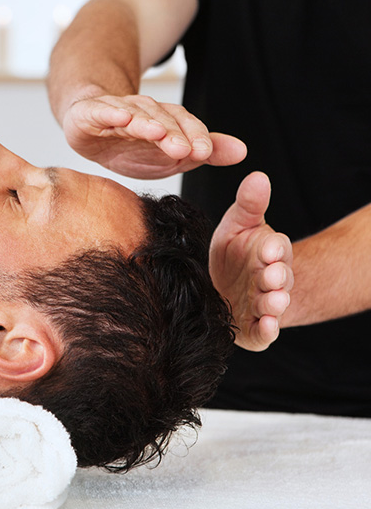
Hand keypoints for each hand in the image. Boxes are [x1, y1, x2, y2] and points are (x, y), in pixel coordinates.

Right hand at [62, 94, 246, 178]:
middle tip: (184, 151)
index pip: (185, 126)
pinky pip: (102, 111)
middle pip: (162, 120)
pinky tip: (121, 118)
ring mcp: (117, 110)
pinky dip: (111, 113)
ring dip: (147, 123)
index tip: (204, 154)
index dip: (195, 137)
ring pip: (135, 115)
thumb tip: (241, 152)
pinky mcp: (91, 113)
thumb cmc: (129, 145)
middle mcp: (144, 111)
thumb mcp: (169, 155)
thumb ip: (203, 152)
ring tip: (157, 134)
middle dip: (174, 135)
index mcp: (166, 121)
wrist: (87, 128)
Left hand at [209, 172, 292, 350]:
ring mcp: (265, 303)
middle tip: (272, 276)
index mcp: (268, 252)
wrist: (229, 288)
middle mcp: (271, 279)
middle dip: (277, 277)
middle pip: (279, 277)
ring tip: (273, 302)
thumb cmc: (235, 254)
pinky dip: (267, 330)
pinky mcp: (255, 327)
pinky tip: (267, 327)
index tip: (268, 248)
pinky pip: (265, 331)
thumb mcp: (239, 225)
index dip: (273, 248)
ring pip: (274, 304)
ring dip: (275, 303)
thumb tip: (258, 177)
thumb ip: (249, 205)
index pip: (276, 247)